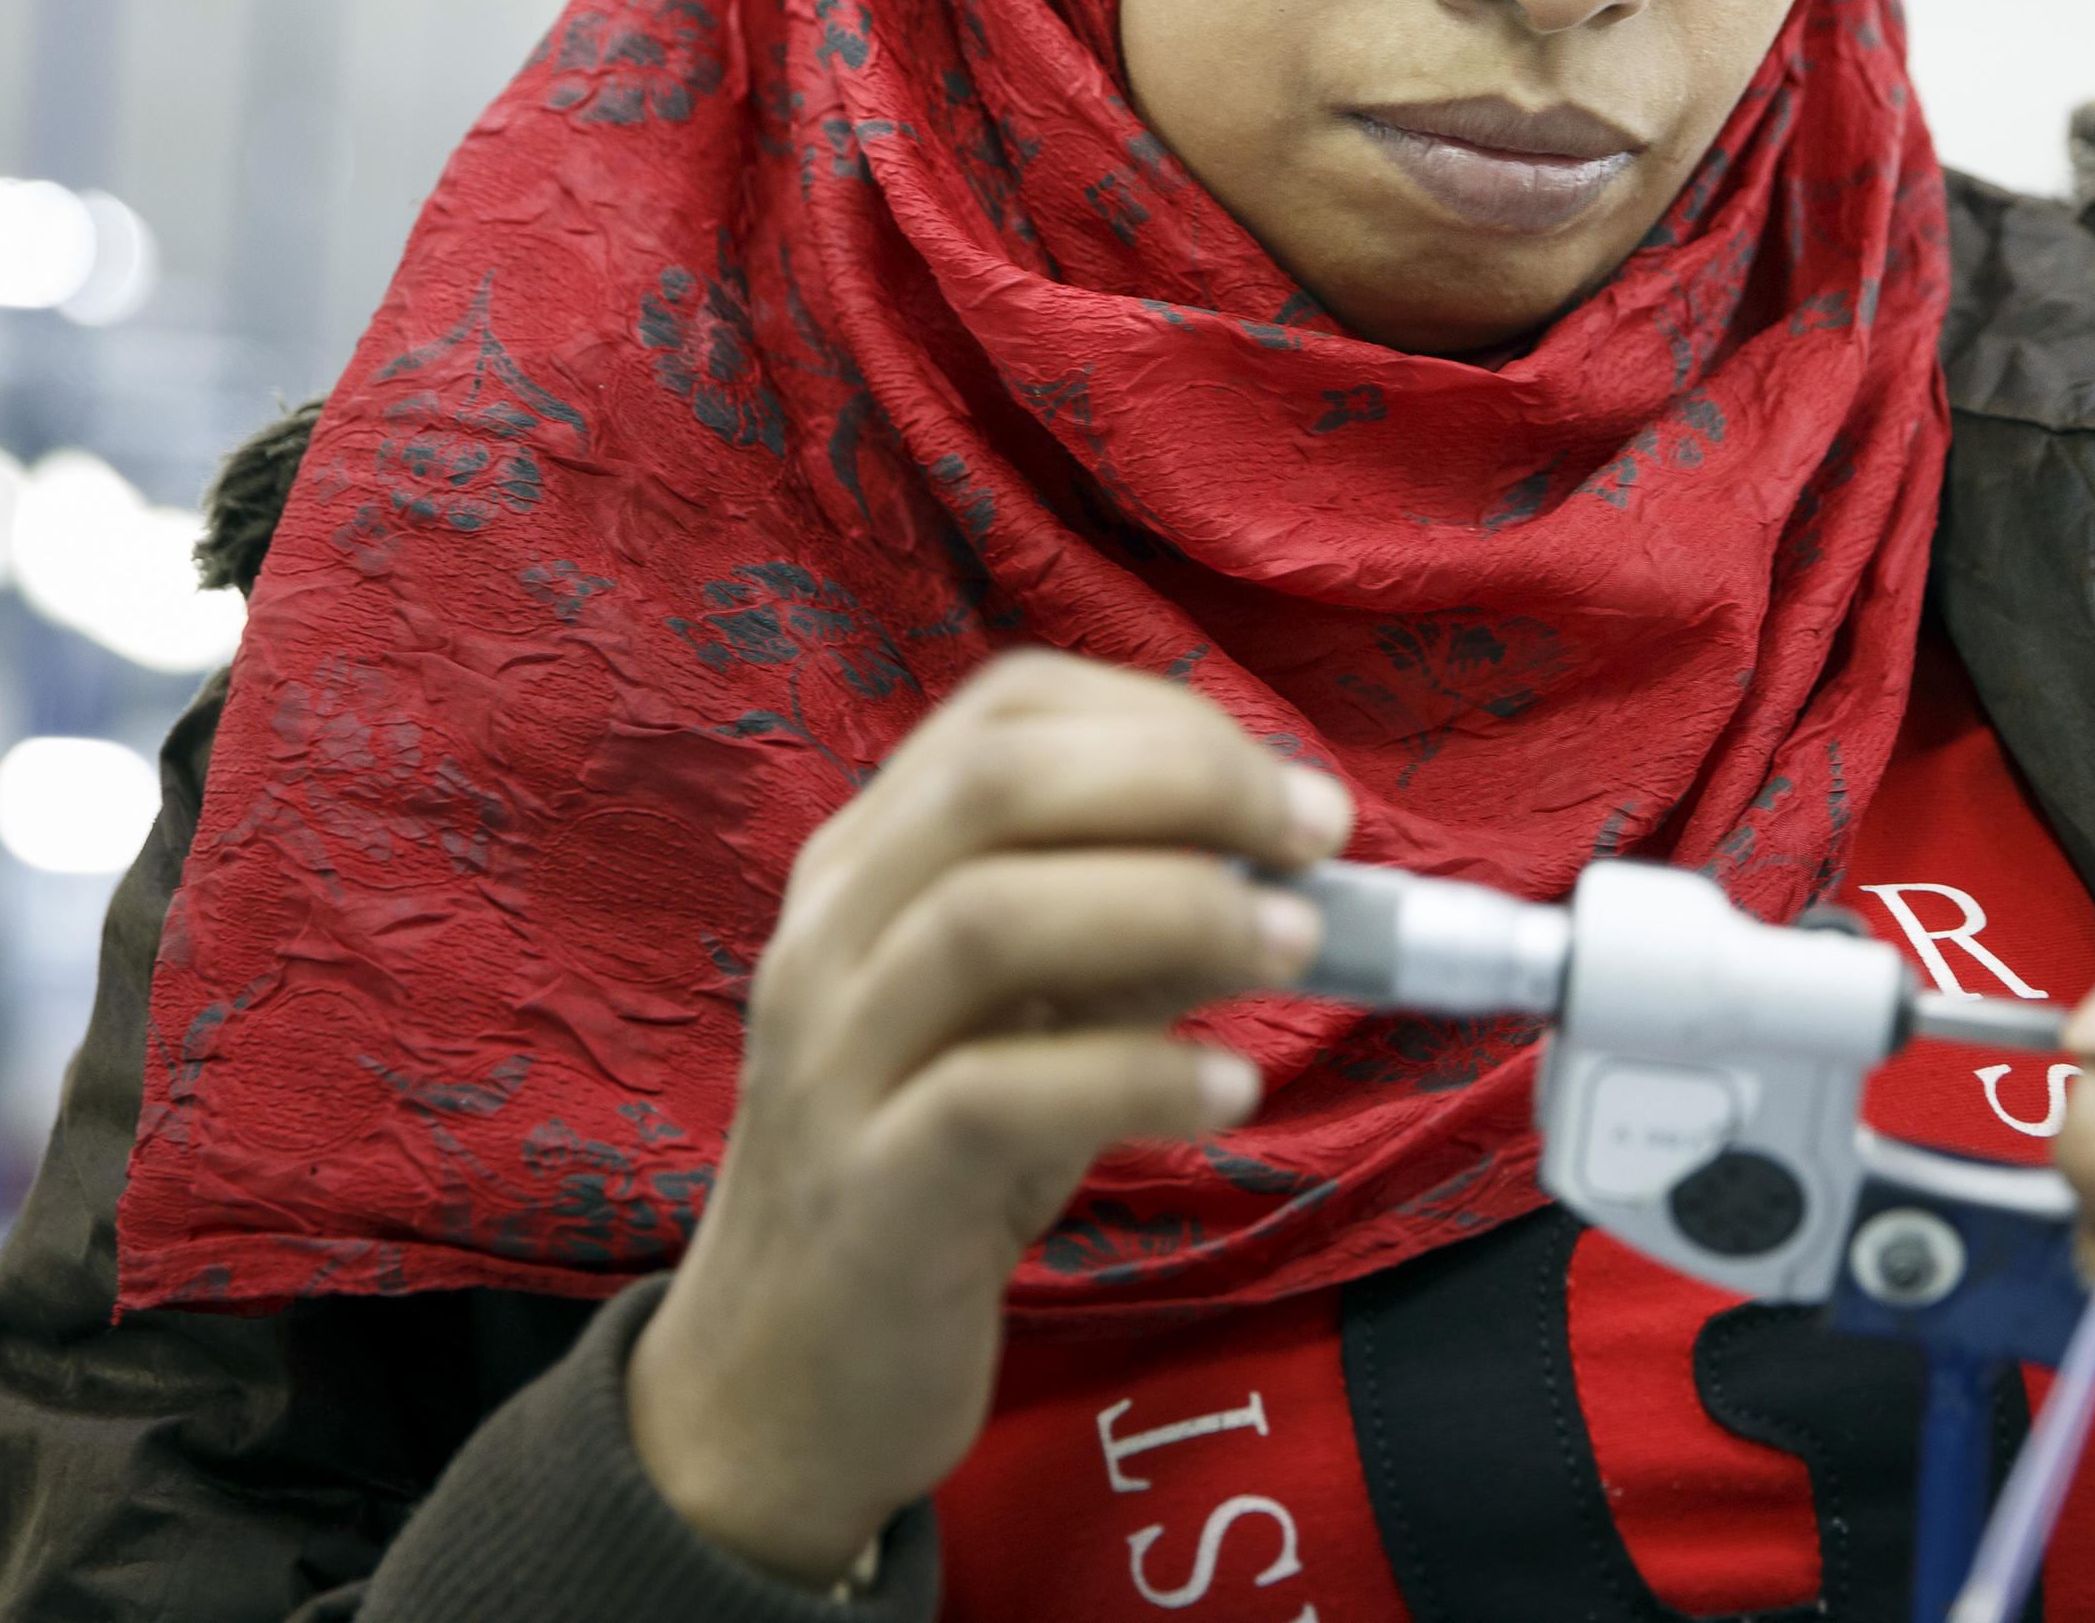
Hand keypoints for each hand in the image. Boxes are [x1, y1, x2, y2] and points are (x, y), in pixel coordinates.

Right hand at [624, 651, 1350, 1585]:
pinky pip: (997, 1095)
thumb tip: (1284, 870)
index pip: (1002, 712)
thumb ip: (1125, 939)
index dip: (1162, 721)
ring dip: (1172, 908)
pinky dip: (1136, 1072)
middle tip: (1317, 839)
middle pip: (995, 780)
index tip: (1286, 786)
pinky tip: (1226, 1089)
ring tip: (1297, 948)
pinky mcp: (869, 1191)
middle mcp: (830, 935)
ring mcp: (835, 1060)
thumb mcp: (1028, 1026)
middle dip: (1182, 782)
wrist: (777, 1382)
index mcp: (866, 864)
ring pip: (987, 916)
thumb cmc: (928, 1175)